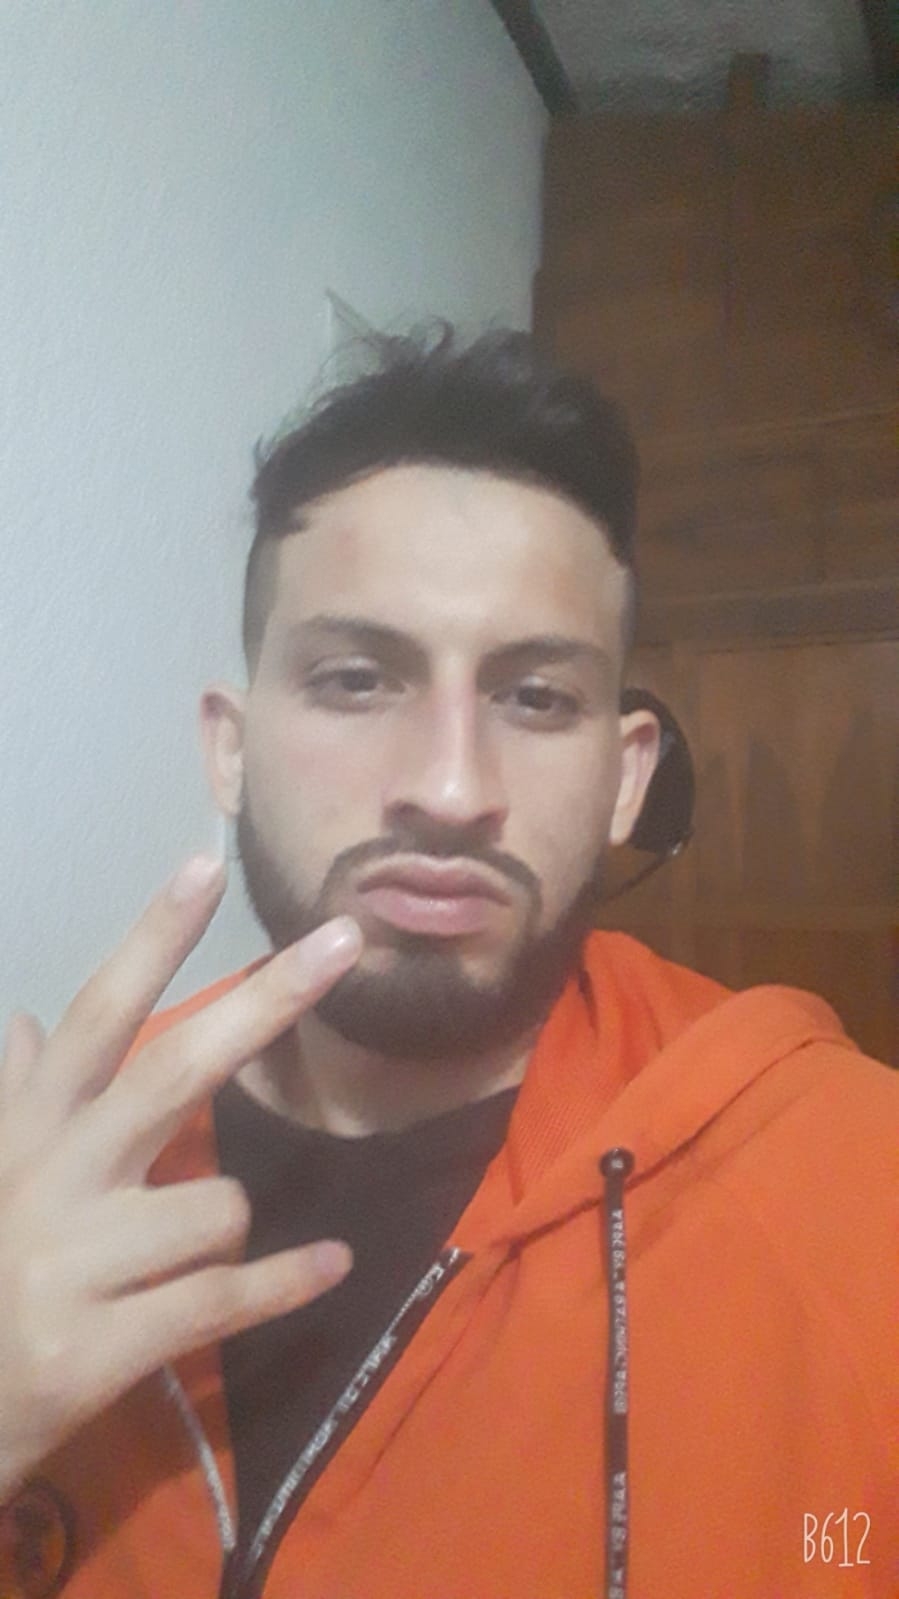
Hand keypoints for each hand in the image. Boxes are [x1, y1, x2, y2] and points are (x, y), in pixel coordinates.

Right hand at [0, 855, 362, 1499]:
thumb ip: (9, 1093)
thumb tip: (24, 1020)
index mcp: (29, 1126)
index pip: (98, 1013)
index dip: (150, 938)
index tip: (205, 865)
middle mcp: (53, 1174)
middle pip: (174, 1070)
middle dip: (265, 1002)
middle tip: (347, 942)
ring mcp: (76, 1260)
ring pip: (219, 1204)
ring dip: (229, 1221)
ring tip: (190, 1254)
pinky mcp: (100, 1345)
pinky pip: (222, 1298)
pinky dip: (285, 1283)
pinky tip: (331, 1264)